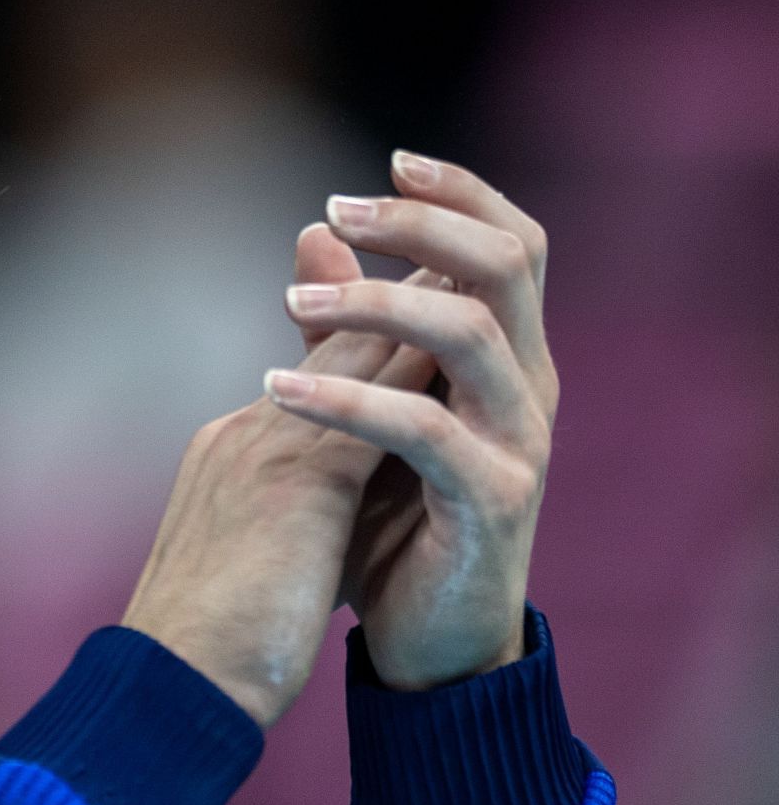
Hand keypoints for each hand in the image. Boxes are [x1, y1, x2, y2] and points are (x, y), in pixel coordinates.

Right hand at [121, 262, 442, 729]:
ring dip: (419, 318)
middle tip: (459, 258)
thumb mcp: (246, 562)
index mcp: (229, 458)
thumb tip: (308, 521)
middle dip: (400, 306)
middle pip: (336, 351)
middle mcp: (244, 436)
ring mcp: (266, 451)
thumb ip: (282, 518)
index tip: (419, 313)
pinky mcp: (299, 482)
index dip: (365, 344)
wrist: (167, 691)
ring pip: (356, 362)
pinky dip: (421, 376)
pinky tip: (472, 359)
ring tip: (477, 284)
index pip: (309, 381)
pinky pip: (373, 406)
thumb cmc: (203, 649)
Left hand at [270, 152, 557, 689]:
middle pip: (505, 266)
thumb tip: (312, 231)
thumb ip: (348, 328)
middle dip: (421, 225)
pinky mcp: (493, 503)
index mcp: (509, 360)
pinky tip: (277, 389)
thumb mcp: (365, 411)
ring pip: (470, 334)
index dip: (459, 193)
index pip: (511, 245)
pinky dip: (347, 402)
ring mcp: (519, 445)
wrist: (425, 644)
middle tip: (339, 208)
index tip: (387, 161)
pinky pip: (424, 431)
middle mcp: (528, 389)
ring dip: (377, 303)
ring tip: (292, 303)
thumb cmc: (393, 525)